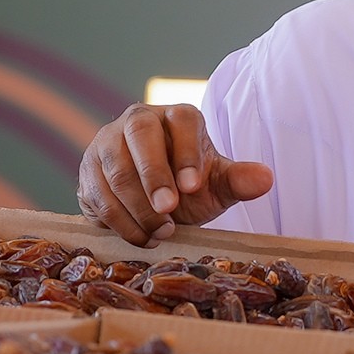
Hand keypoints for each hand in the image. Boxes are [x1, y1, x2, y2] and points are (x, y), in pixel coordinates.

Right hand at [76, 103, 273, 245]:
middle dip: (153, 175)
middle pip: (139, 135)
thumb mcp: (217, 184)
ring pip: (115, 170)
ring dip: (138, 207)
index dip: (187, 152)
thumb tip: (265, 179)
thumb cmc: (191, 186)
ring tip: (164, 231)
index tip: (194, 186)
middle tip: (169, 210)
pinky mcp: (87, 173)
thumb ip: (238, 180)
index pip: (182, 121)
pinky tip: (144, 237)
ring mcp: (107, 144)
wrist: (158, 204)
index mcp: (176, 116)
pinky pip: (97, 196)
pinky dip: (120, 221)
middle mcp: (137, 121)